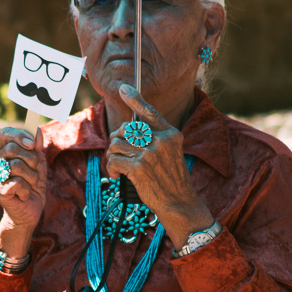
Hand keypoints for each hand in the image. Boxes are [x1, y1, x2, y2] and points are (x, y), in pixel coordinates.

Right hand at [0, 126, 46, 255]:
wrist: (29, 211)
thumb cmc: (32, 185)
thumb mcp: (38, 163)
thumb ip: (36, 147)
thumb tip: (37, 130)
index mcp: (2, 152)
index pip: (5, 133)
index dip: (19, 135)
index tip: (33, 144)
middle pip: (13, 149)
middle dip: (32, 160)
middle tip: (36, 172)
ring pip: (17, 165)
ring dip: (32, 177)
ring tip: (31, 185)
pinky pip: (18, 182)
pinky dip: (27, 190)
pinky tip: (24, 195)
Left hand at [106, 85, 212, 247]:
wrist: (180, 202)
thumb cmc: (172, 179)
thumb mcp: (171, 153)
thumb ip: (155, 139)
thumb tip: (128, 130)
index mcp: (170, 134)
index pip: (150, 112)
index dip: (135, 99)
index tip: (124, 89)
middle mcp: (161, 140)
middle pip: (125, 130)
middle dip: (116, 141)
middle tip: (117, 153)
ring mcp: (150, 154)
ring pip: (116, 144)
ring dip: (112, 156)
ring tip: (117, 166)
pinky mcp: (139, 168)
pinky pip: (114, 161)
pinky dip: (111, 169)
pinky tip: (117, 176)